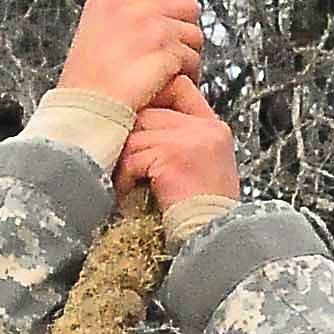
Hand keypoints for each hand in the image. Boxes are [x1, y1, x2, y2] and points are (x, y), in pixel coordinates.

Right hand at [56, 0, 202, 113]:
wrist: (86, 114)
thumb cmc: (87, 86)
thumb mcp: (94, 34)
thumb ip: (123, 15)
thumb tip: (160, 7)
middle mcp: (131, 6)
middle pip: (186, 4)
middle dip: (184, 31)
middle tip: (169, 55)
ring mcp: (151, 28)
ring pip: (194, 34)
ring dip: (186, 56)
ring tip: (164, 76)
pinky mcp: (166, 52)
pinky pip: (192, 60)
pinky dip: (186, 76)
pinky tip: (166, 88)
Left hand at [115, 71, 239, 210]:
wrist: (211, 243)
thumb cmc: (200, 217)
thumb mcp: (197, 170)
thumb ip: (176, 141)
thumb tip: (136, 124)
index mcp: (213, 128)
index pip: (177, 90)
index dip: (151, 105)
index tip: (134, 131)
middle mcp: (206, 128)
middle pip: (150, 111)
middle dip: (131, 138)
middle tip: (120, 163)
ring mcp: (191, 139)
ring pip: (137, 132)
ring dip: (124, 160)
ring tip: (124, 183)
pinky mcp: (174, 155)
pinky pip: (134, 156)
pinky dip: (125, 177)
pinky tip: (127, 193)